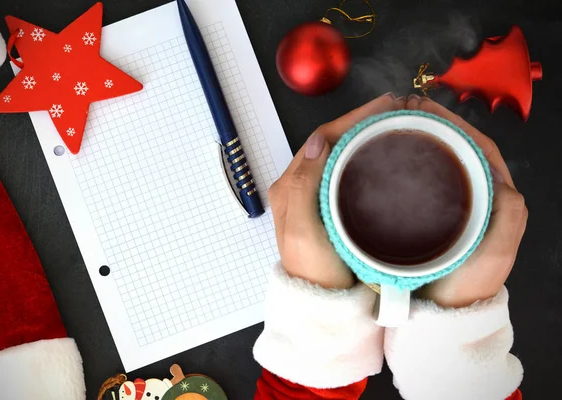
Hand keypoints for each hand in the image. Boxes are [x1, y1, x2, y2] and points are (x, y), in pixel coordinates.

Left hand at [270, 94, 405, 288]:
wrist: (321, 305)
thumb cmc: (312, 272)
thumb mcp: (302, 231)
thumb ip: (303, 185)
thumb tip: (316, 141)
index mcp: (290, 187)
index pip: (321, 139)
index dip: (352, 118)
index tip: (384, 105)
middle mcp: (300, 187)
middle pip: (331, 142)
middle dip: (361, 121)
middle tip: (396, 110)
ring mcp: (315, 197)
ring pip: (340, 155)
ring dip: (364, 136)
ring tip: (394, 125)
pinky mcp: (330, 208)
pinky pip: (346, 173)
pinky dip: (365, 158)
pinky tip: (384, 157)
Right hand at [408, 96, 527, 307]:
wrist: (442, 314)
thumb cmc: (468, 285)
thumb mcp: (496, 254)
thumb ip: (509, 217)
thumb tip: (502, 181)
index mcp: (495, 199)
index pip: (479, 149)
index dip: (456, 125)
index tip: (427, 109)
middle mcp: (474, 197)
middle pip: (457, 149)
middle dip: (435, 124)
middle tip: (405, 110)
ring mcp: (450, 205)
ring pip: (438, 162)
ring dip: (420, 140)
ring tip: (395, 125)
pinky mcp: (428, 215)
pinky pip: (421, 181)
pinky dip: (409, 164)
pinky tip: (389, 159)